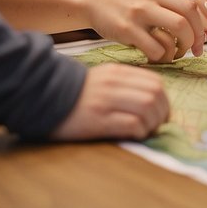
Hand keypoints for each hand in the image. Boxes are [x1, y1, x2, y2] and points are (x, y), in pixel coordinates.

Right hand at [49, 63, 169, 140]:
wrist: (42, 99)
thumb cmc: (75, 95)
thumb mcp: (101, 81)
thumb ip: (124, 86)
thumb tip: (151, 103)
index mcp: (117, 72)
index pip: (154, 82)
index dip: (164, 100)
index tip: (161, 113)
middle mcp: (113, 84)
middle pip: (155, 94)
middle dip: (162, 113)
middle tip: (157, 125)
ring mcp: (105, 101)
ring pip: (147, 107)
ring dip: (153, 123)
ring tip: (147, 131)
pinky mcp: (98, 120)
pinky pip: (132, 123)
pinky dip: (140, 131)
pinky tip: (135, 135)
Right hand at [83, 0, 206, 62]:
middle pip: (192, 11)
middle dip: (201, 33)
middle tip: (200, 48)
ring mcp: (141, 10)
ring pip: (179, 27)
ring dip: (186, 45)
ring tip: (181, 53)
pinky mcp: (128, 29)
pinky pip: (156, 46)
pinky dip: (164, 55)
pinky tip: (161, 56)